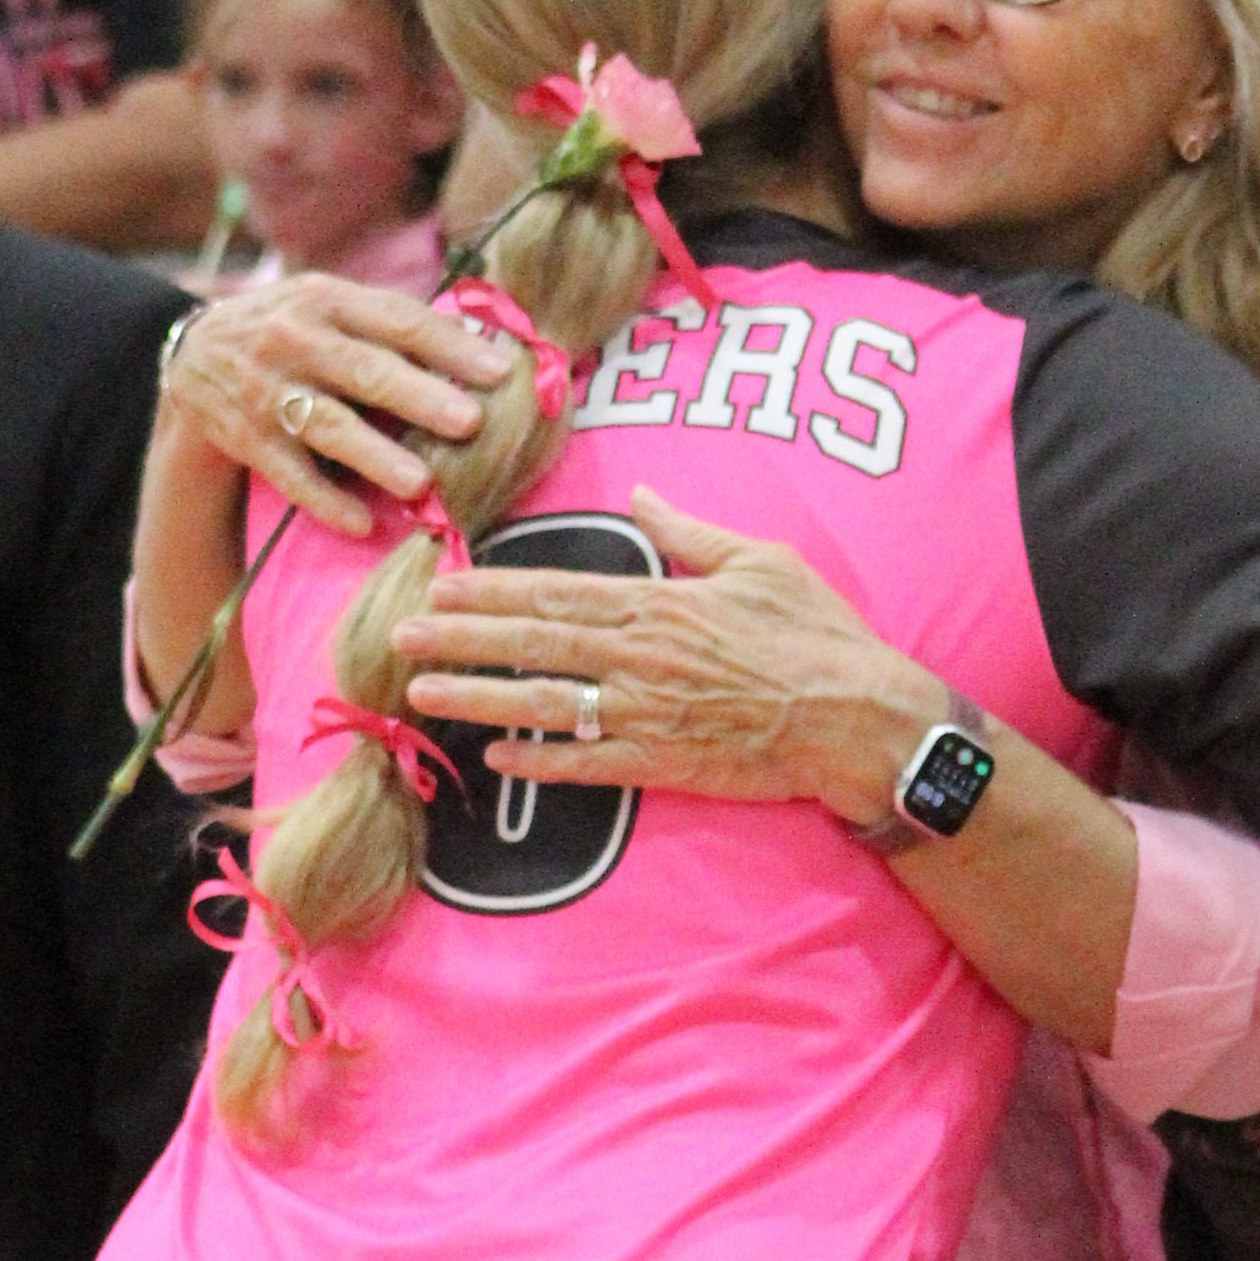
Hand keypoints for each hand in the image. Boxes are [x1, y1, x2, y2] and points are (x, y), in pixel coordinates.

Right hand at [161, 272, 514, 539]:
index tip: (501, 371)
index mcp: (327, 299)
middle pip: (365, 370)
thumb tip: (482, 341)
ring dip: (375, 454)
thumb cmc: (293, 331)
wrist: (194, 354)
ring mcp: (267, 389)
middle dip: (418, 396)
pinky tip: (361, 521)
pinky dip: (325, 500)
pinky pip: (290, 473)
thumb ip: (391, 322)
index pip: (397, 320)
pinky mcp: (247, 436)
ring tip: (420, 482)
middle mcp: (295, 339)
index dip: (449, 345)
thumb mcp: (329, 304)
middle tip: (470, 422)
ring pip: (328, 424)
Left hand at [393, 486, 943, 819]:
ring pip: (546, 704)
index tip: (439, 583)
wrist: (859, 720)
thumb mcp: (760, 561)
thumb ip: (691, 533)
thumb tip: (648, 496)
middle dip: (462, 638)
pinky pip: (588, 764)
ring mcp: (649, 713)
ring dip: (480, 698)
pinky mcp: (666, 764)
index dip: (491, 589)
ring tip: (424, 694)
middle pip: (534, 643)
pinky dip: (539, 761)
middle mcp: (641, 656)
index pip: (555, 592)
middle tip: (400, 635)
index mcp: (658, 602)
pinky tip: (494, 755)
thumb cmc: (818, 636)